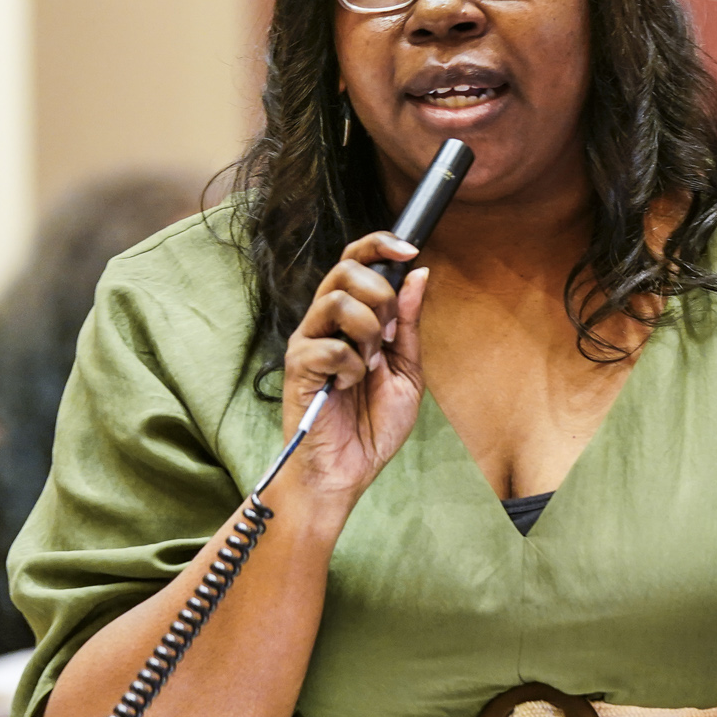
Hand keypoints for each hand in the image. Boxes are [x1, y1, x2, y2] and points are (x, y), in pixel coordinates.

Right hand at [281, 232, 429, 504]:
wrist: (348, 471)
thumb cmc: (372, 425)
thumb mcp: (406, 370)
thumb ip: (409, 324)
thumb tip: (419, 274)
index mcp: (351, 318)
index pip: (356, 260)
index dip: (380, 245)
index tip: (410, 250)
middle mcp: (324, 322)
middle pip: (346, 268)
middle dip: (381, 295)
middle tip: (390, 334)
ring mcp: (308, 341)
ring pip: (337, 300)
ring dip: (369, 331)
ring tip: (370, 364)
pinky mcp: (298, 365)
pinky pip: (330, 345)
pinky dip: (352, 367)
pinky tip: (348, 387)